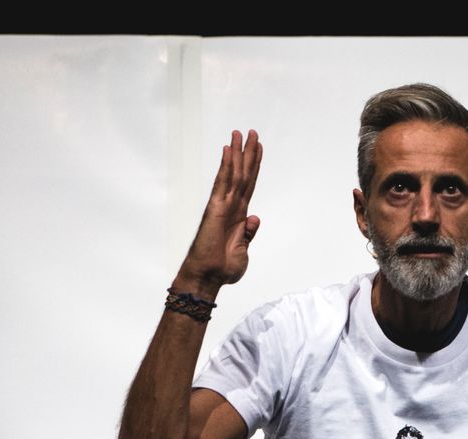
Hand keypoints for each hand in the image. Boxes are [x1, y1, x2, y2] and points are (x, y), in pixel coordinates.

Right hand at [176, 129, 262, 294]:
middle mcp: (231, 206)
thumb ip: (248, 234)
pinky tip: (228, 150)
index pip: (248, 185)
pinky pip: (222, 184)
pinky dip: (226, 166)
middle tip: (252, 131)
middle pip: (242, 174)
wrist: (208, 278)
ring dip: (238, 152)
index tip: (258, 149)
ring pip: (233, 173)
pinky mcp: (215, 209)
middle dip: (247, 152)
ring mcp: (222, 206)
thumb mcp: (243, 251)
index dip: (254, 167)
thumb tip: (255, 218)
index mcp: (239, 216)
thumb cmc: (222, 268)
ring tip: (241, 133)